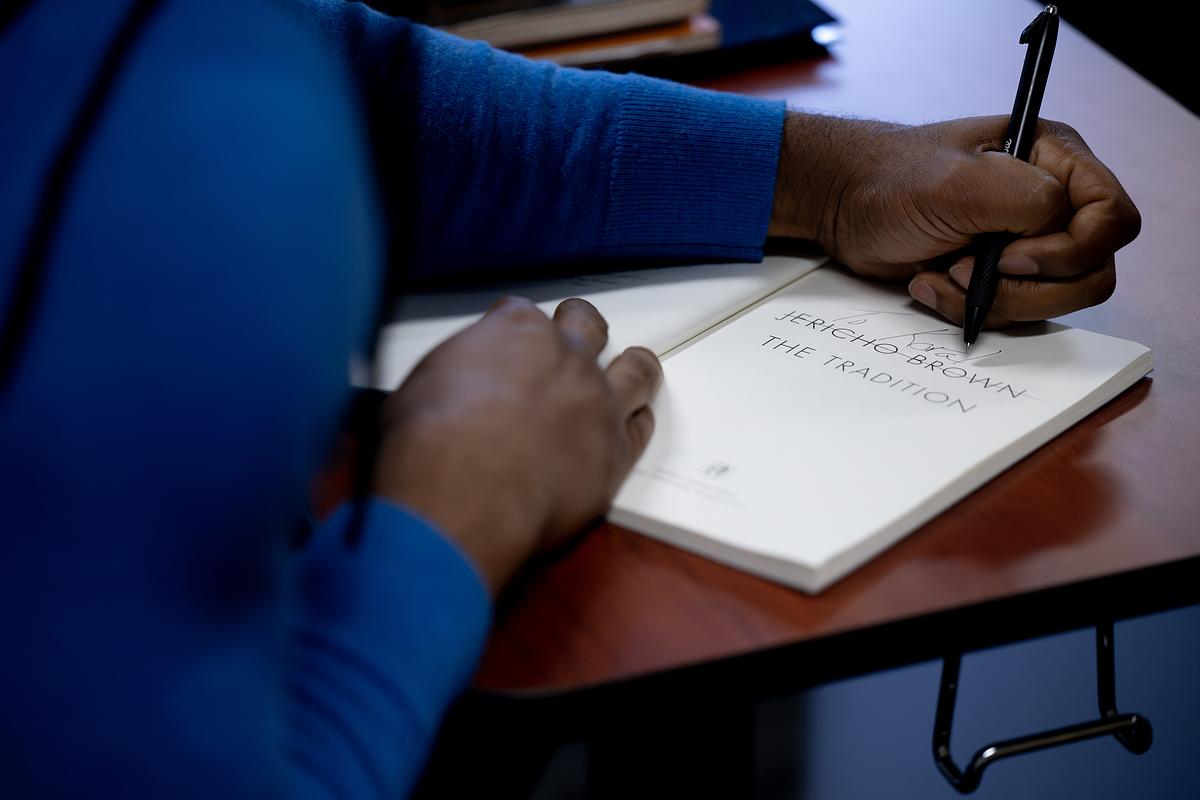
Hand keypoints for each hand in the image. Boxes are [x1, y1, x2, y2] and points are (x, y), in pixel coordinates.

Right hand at [371, 296, 661, 594]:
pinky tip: (635, 421)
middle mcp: (565, 358)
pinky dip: (638, 421)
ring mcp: (597, 403)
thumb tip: (444, 386)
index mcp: (515, 331)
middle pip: (587, 326)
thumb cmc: (430, 447)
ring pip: (635, 369)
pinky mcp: (615, 452)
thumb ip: (449, 376)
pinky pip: (641, 427)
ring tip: (634, 365)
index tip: (509, 342)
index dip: (514, 329)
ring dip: (633, 366)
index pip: (521, 312)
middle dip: (580, 327)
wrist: (460, 499)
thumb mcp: (417, 389)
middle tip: (576, 334)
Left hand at [769, 113, 1140, 326]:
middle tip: (967, 269)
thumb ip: (1027, 198)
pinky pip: (1012, 314)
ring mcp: (1027, 244)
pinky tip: (931, 283)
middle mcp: (1052, 202)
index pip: (1112, 220)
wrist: (842, 203)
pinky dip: (969, 311)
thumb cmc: (891, 179)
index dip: (1070, 251)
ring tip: (943, 275)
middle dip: (1027, 288)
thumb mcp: (959, 181)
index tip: (1009, 258)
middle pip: (1091, 273)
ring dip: (993, 303)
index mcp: (1058, 161)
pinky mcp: (998, 277)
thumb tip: (1056, 233)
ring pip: (1053, 302)